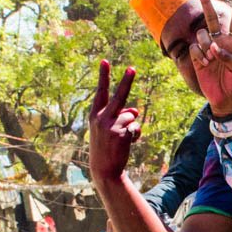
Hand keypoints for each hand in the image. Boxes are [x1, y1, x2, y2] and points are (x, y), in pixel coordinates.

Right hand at [88, 60, 141, 184]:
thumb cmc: (106, 147)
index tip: (105, 61)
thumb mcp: (109, 130)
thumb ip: (120, 116)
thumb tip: (136, 110)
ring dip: (131, 127)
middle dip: (126, 81)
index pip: (100, 93)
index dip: (103, 77)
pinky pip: (136, 127)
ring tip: (121, 140)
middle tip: (132, 68)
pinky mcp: (122, 134)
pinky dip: (135, 135)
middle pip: (119, 97)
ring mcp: (112, 126)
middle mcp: (101, 118)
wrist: (104, 169)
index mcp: (95, 115)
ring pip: (131, 116)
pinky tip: (126, 144)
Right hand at [190, 0, 231, 118]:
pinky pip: (194, 48)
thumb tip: (214, 47)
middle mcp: (219, 41)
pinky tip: (205, 64)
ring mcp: (207, 48)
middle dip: (205, 3)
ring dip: (205, 45)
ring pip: (201, 35)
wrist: (225, 98)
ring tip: (211, 59)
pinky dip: (199, 55)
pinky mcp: (197, 57)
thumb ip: (228, 56)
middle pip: (211, 18)